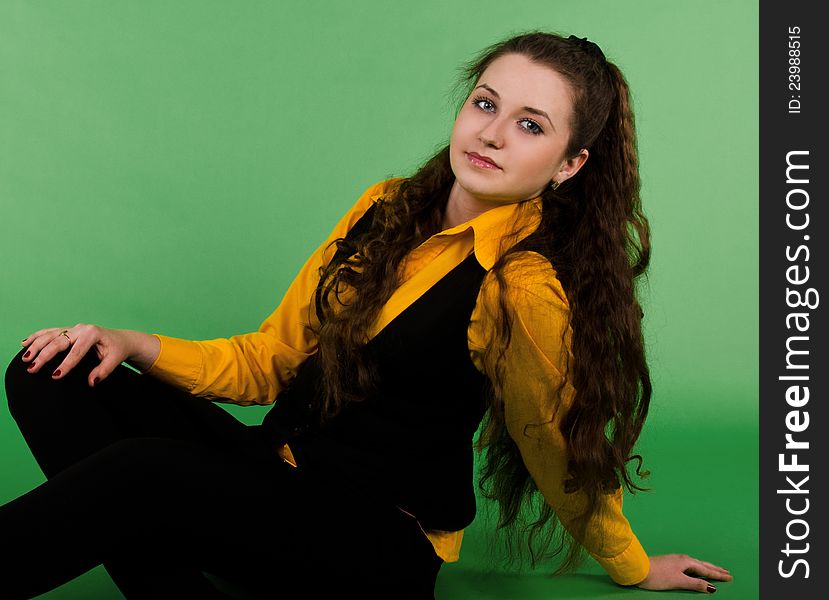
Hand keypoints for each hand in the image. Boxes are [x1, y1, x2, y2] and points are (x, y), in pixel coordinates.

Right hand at [20, 324, 159, 386]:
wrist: (120, 339)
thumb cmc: (117, 350)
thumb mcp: (115, 360)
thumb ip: (104, 371)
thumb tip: (91, 383)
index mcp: (93, 334)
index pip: (76, 351)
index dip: (66, 364)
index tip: (55, 376)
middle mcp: (81, 329)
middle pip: (58, 342)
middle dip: (44, 355)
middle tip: (32, 368)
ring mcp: (73, 329)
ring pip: (50, 335)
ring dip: (36, 345)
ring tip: (25, 358)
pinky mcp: (68, 330)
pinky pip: (49, 332)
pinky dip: (37, 337)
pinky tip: (25, 343)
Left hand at [636, 554, 732, 592]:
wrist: (638, 569)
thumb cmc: (658, 576)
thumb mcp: (679, 581)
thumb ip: (696, 584)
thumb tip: (712, 587)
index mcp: (686, 562)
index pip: (706, 570)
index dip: (718, 574)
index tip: (729, 576)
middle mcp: (682, 559)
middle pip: (703, 564)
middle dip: (715, 569)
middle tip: (727, 572)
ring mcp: (675, 560)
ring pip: (696, 564)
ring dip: (707, 567)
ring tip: (715, 570)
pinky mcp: (670, 563)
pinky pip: (689, 565)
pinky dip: (697, 568)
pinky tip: (696, 569)